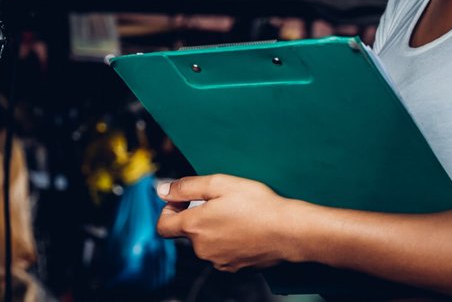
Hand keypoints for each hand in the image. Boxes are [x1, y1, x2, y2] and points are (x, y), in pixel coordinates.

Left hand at [156, 174, 297, 271]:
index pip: (163, 226)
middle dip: (198, 216)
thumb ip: (186, 187)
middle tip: (220, 201)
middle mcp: (202, 249)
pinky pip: (223, 252)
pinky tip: (245, 228)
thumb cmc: (257, 205)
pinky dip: (228, 241)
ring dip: (214, 228)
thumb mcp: (219, 183)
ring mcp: (218, 261)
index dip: (169, 210)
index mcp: (194, 227)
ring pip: (207, 242)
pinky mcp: (234, 268)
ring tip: (237, 214)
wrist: (288, 231)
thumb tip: (162, 190)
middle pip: (188, 232)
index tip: (183, 201)